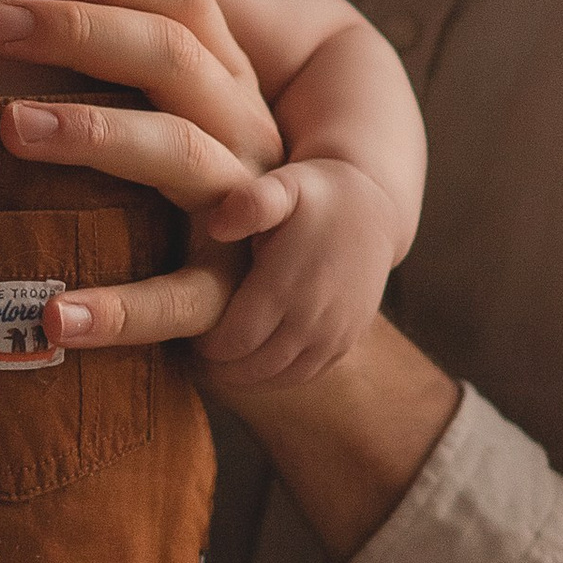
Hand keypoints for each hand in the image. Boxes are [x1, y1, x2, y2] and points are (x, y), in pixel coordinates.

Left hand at [0, 0, 284, 356]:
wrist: (267, 317)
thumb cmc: (174, 199)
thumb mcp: (166, 119)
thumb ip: (109, 72)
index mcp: (226, 81)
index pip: (185, 0)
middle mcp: (243, 132)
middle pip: (174, 57)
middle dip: (81, 31)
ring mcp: (242, 211)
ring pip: (180, 155)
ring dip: (94, 134)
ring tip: (10, 126)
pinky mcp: (228, 295)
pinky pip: (178, 301)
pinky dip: (118, 311)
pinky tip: (52, 315)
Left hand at [195, 155, 408, 388]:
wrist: (374, 209)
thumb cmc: (315, 193)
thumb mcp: (283, 185)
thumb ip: (251, 202)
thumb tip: (216, 226)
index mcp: (287, 285)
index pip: (234, 341)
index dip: (205, 347)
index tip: (189, 335)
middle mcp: (314, 318)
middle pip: (252, 367)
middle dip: (219, 367)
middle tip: (194, 356)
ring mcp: (334, 335)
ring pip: (278, 377)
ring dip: (245, 376)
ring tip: (219, 362)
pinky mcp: (346, 343)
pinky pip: (304, 376)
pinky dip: (274, 377)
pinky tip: (252, 362)